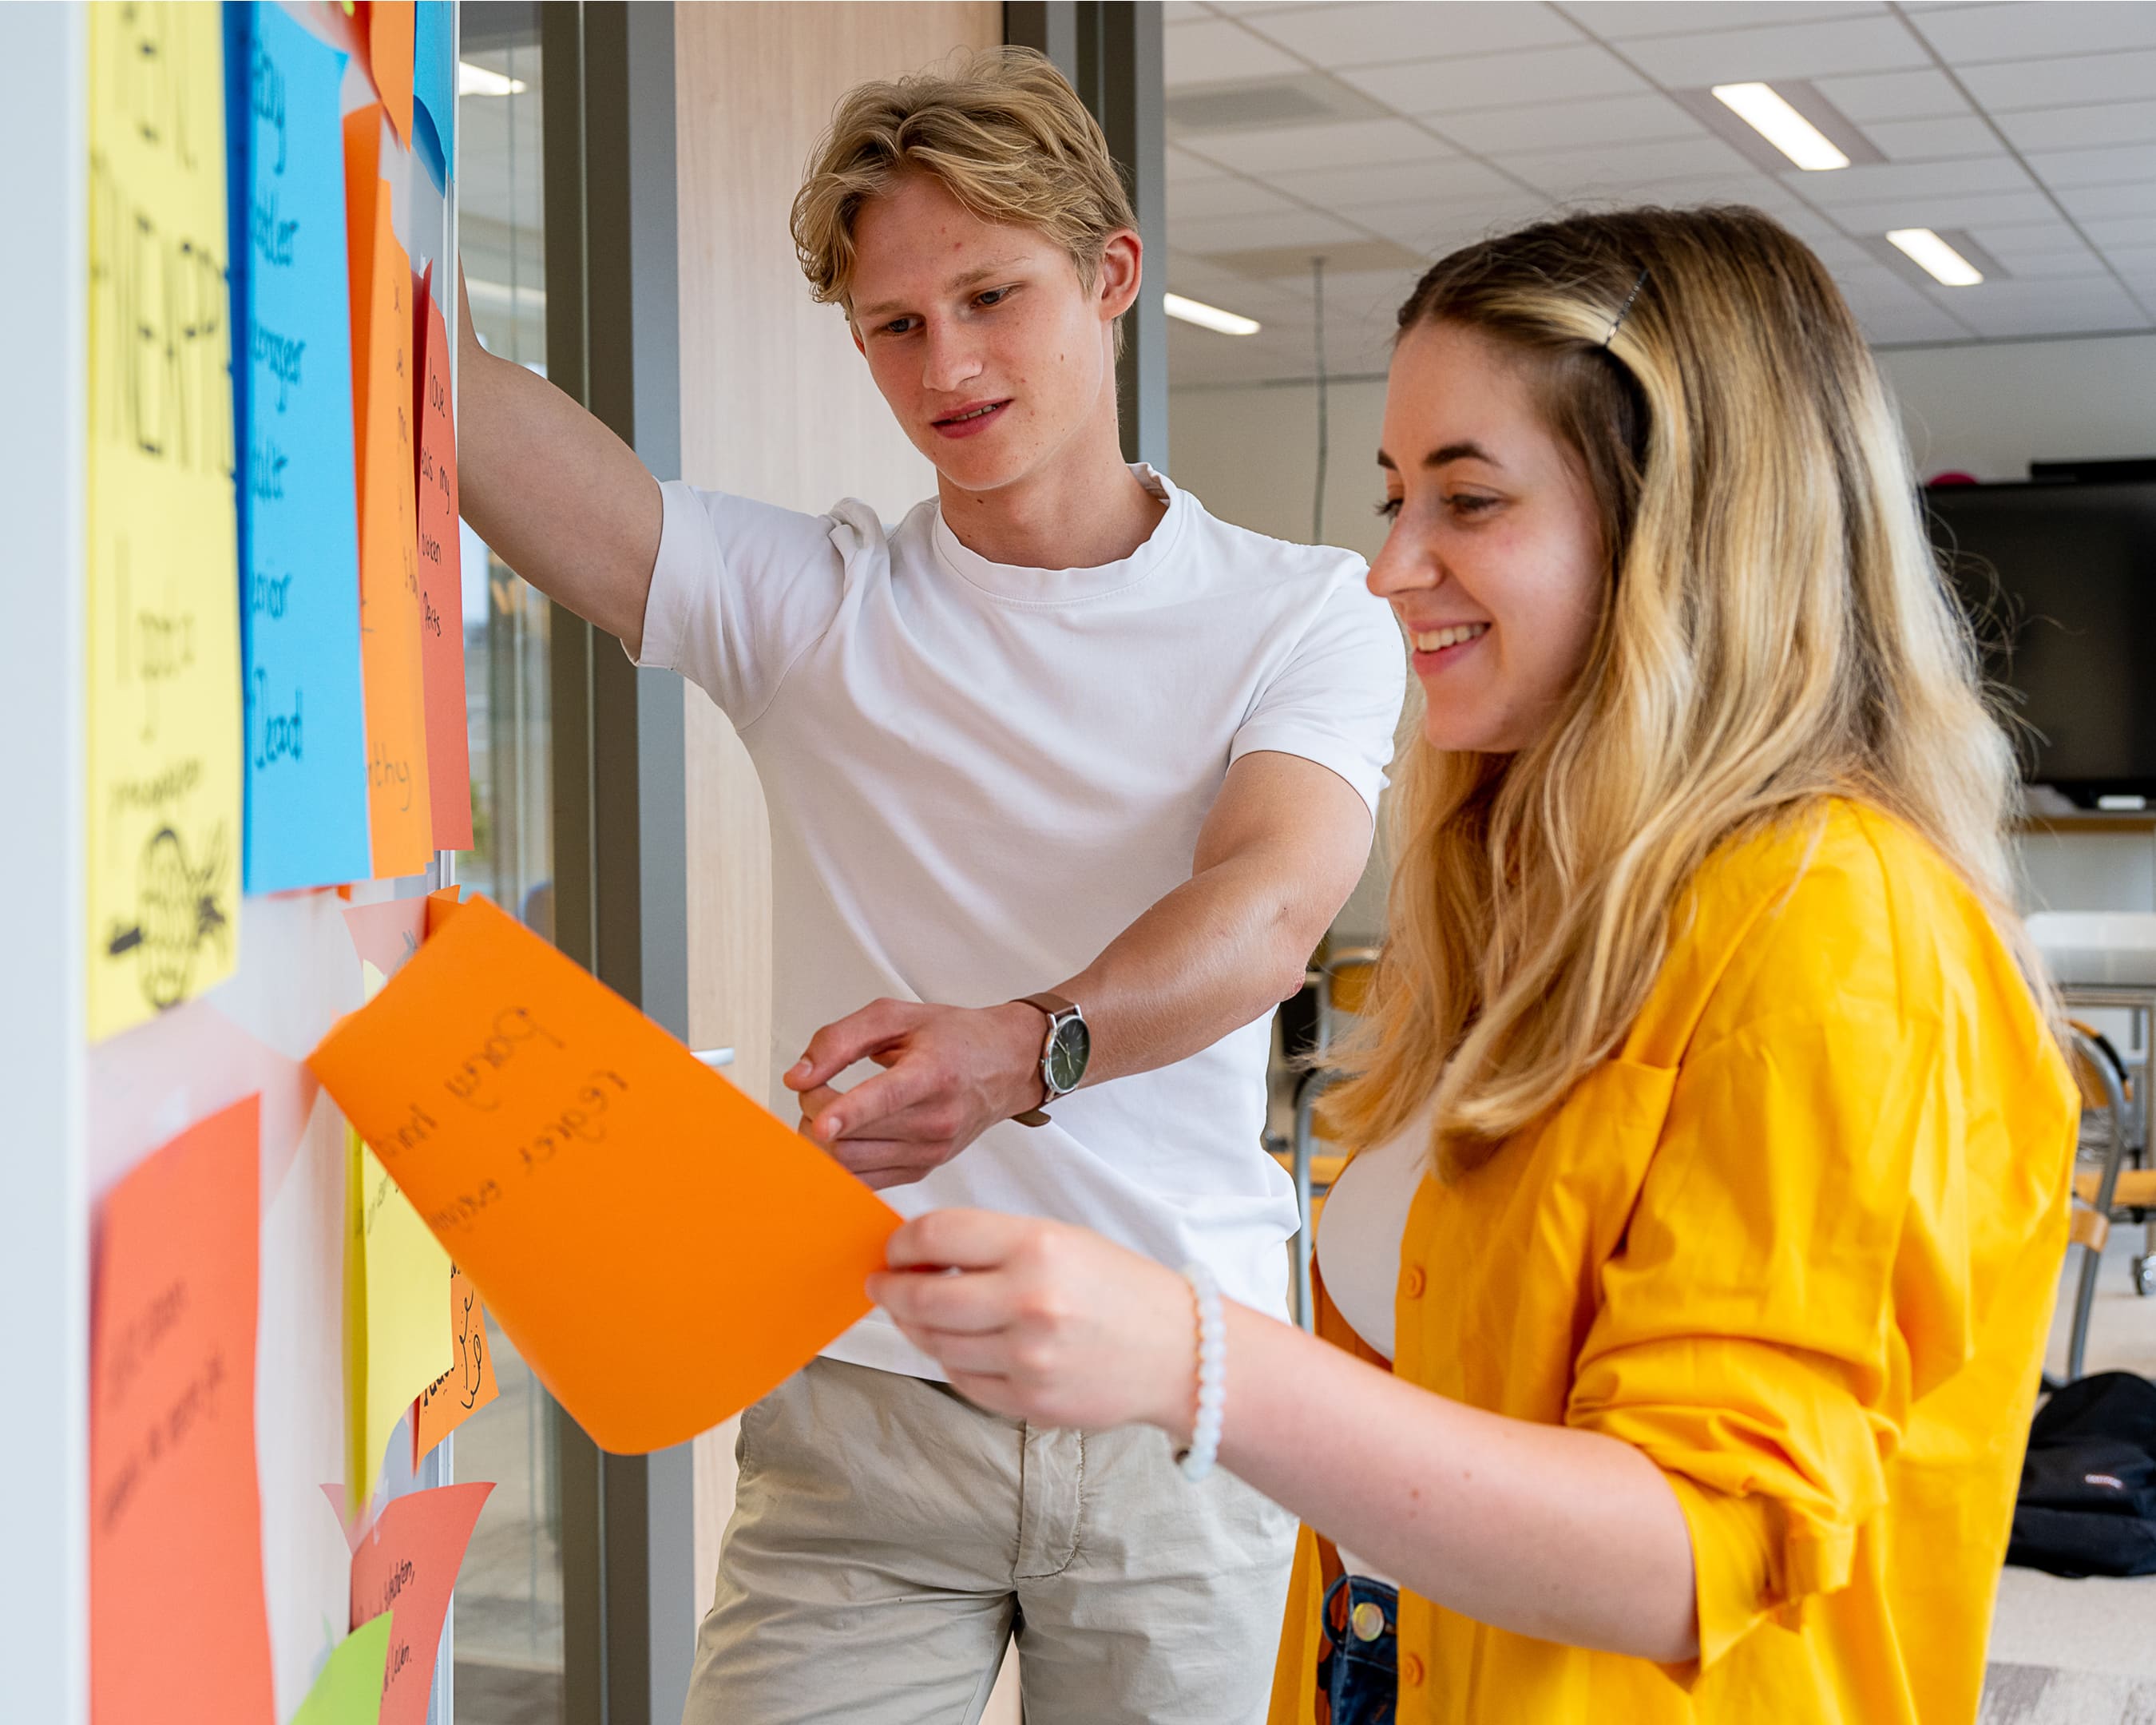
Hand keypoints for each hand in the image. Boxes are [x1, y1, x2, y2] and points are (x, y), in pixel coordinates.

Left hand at [786, 1000, 1046, 1190]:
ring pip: (851, 1164)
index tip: (820, 1122)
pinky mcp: (922, 1170)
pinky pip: (862, 1180)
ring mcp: (931, 1152)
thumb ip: (840, 1039)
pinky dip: (838, 1160)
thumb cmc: (955, 1037)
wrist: (1007, 1065)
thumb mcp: (897, 1016)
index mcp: (933, 1073)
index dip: (848, 1112)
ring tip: (828, 1110)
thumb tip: (798, 1076)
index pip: (886, 1098)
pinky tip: (841, 1134)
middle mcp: (936, 1119)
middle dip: (812, 1114)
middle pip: (852, 1138)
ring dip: (820, 1140)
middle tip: (813, 1089)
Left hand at [868, 1210, 1199, 1434]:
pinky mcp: (1029, 1401)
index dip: (901, 1244)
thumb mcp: (1060, 1240)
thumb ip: (991, 1245)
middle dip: (891, 1290)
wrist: (1178, 1352)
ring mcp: (1028, 1358)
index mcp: (1037, 1246)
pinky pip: (963, 1380)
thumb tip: (918, 1255)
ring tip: (919, 1313)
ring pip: (936, 1343)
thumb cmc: (1117, 1288)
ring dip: (916, 1326)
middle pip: (923, 1297)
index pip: (936, 1236)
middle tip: (883, 1284)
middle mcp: (1029, 1301)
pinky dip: (951, 1360)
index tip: (893, 1250)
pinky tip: (961, 1344)